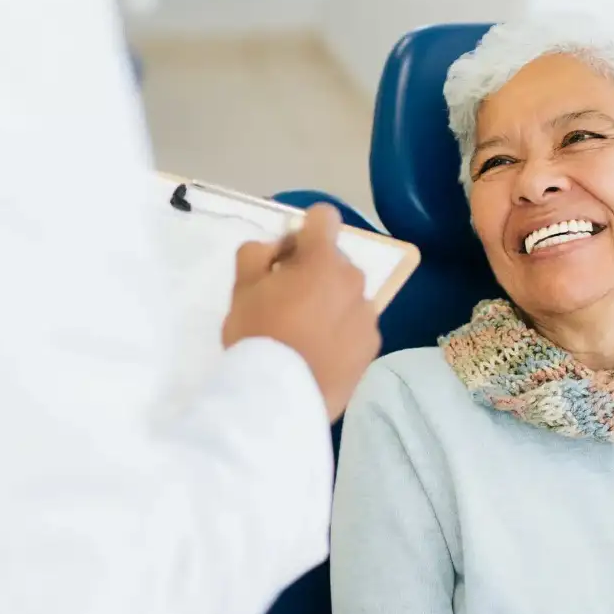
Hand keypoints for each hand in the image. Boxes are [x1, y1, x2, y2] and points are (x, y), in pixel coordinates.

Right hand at [223, 204, 381, 421]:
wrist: (279, 396)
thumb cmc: (257, 334)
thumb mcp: (241, 287)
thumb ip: (256, 253)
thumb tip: (276, 249)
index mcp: (322, 259)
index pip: (324, 217)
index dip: (304, 231)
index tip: (288, 256)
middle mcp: (353, 279)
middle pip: (334, 261)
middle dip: (314, 272)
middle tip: (287, 302)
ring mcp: (367, 314)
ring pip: (347, 295)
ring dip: (330, 303)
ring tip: (304, 334)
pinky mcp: (372, 345)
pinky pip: (356, 326)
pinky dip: (341, 332)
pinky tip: (319, 354)